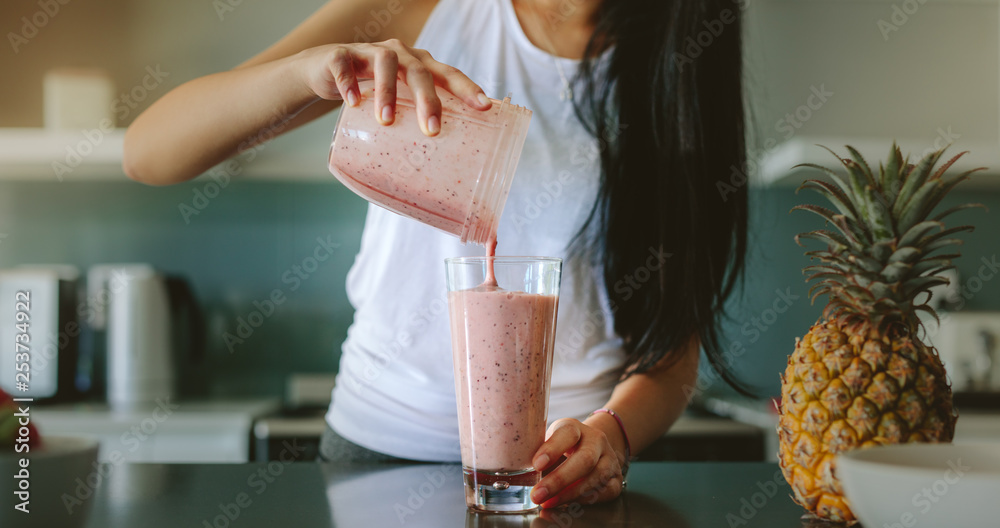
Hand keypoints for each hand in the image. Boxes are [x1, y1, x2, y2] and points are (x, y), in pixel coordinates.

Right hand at [294, 39, 490, 135]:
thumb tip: (434, 173)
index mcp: (419, 65)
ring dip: (387, 91)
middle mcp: (400, 54)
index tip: (484, 107)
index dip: (467, 88)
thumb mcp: (398, 102)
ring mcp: (369, 52)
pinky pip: (344, 65)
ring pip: (384, 63)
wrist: (326, 70)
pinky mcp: (340, 55)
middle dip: (428, 99)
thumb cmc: (372, 90)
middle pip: (419, 71)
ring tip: (386, 120)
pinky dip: (349, 82)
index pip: (448, 74)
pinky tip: (353, 102)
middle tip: (432, 129)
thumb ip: (413, 123)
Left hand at [530, 418, 625, 507]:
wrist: (592, 446)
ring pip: (596, 476)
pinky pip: (606, 491)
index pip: (567, 433)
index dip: (552, 448)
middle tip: (538, 495)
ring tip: (549, 503)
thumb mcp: (549, 442)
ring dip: (570, 494)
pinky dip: (586, 499)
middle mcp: (596, 440)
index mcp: (575, 427)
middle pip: (584, 459)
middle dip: (560, 480)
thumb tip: (517, 476)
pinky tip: (569, 504)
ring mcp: (609, 458)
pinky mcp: (616, 477)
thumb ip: (537, 454)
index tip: (536, 464)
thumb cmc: (563, 446)